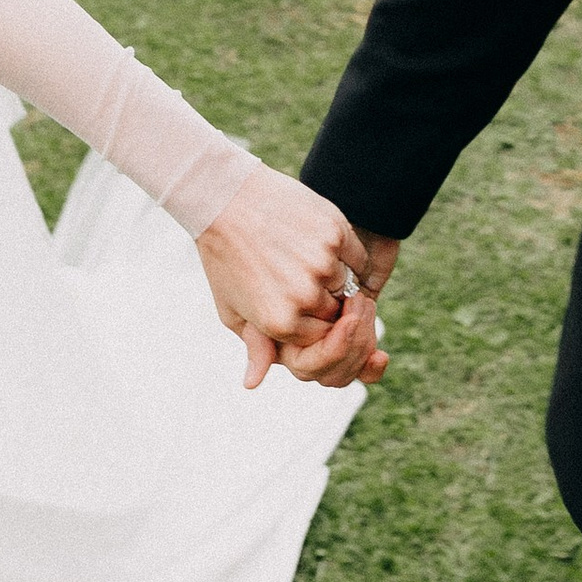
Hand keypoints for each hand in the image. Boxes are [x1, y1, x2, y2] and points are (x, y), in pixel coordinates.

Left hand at [195, 168, 388, 392]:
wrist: (224, 198)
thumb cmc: (224, 257)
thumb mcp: (232, 309)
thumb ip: (255, 346)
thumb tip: (254, 383)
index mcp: (281, 323)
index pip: (322, 340)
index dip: (314, 322)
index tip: (299, 303)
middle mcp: (306, 297)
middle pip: (338, 314)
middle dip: (325, 300)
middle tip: (297, 274)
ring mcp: (322, 264)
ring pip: (348, 284)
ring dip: (334, 275)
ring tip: (300, 254)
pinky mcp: (334, 232)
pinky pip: (356, 256)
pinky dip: (346, 253)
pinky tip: (315, 239)